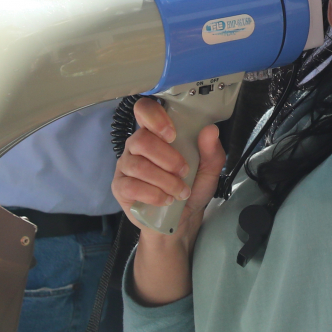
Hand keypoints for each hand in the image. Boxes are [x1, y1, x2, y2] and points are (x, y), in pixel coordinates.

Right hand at [114, 98, 225, 305]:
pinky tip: (165, 200)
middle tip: (184, 171)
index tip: (172, 134)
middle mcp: (136, 146)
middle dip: (167, 157)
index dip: (155, 116)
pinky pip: (130, 185)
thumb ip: (211, 151)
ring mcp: (126, 166)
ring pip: (137, 165)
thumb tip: (210, 130)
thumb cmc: (190, 188)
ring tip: (179, 192)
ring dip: (164, 180)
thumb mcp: (209, 171)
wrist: (179, 221)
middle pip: (141, 139)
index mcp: (156, 134)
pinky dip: (152, 194)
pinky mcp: (120, 187)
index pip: (144, 110)